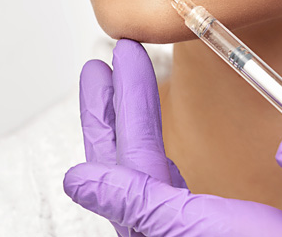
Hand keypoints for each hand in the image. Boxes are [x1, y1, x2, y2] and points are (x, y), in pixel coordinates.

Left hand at [64, 39, 281, 236]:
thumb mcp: (204, 227)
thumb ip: (139, 204)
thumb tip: (77, 180)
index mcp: (158, 230)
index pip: (128, 155)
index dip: (119, 104)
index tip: (106, 62)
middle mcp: (164, 229)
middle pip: (125, 157)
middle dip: (112, 107)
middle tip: (99, 64)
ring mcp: (183, 226)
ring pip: (143, 161)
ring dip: (132, 117)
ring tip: (120, 81)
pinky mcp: (203, 224)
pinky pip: (165, 176)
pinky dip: (154, 143)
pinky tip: (150, 129)